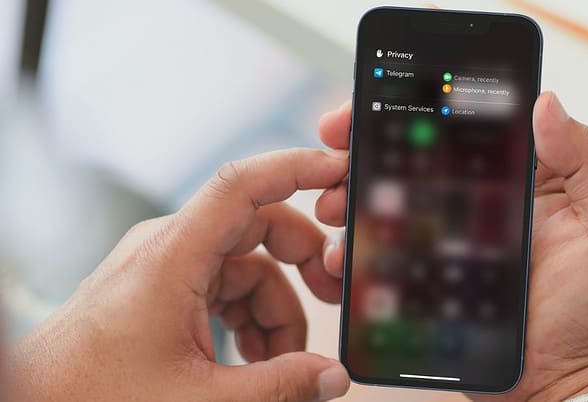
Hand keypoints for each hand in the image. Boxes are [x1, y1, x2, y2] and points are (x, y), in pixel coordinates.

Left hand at [8, 149, 351, 400]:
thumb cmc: (94, 396)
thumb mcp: (200, 398)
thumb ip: (277, 385)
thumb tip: (332, 378)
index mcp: (172, 256)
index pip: (241, 185)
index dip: (296, 168)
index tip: (338, 173)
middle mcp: (169, 248)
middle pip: (257, 228)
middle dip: (303, 262)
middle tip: (332, 294)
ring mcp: (165, 268)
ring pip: (246, 267)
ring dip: (276, 309)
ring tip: (283, 362)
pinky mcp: (163, 289)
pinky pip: (224, 287)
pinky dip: (249, 318)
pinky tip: (255, 359)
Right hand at [315, 93, 587, 399]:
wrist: (566, 381)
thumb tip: (547, 105)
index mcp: (518, 177)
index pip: (461, 126)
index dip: (417, 107)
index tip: (375, 101)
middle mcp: (478, 201)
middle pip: (413, 159)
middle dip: (366, 147)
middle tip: (337, 152)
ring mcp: (448, 239)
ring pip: (390, 202)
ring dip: (352, 193)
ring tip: (335, 202)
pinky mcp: (428, 275)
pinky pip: (386, 253)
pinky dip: (357, 247)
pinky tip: (342, 251)